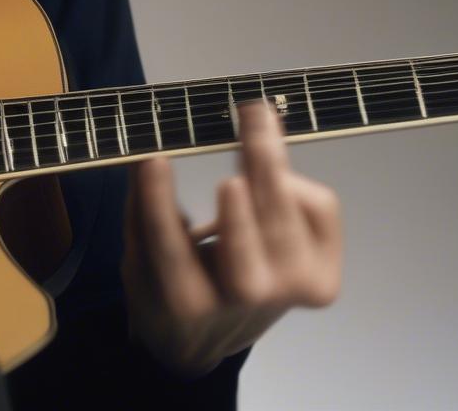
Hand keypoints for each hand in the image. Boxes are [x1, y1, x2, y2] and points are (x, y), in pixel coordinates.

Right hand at [121, 100, 342, 376]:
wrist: (207, 341)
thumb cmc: (165, 288)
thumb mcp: (136, 260)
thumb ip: (141, 208)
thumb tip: (144, 150)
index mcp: (184, 303)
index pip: (170, 249)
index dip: (158, 202)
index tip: (152, 159)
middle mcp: (241, 302)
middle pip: (248, 242)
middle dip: (254, 175)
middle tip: (250, 116)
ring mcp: (289, 293)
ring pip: (290, 221)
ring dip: (276, 163)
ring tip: (258, 117)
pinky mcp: (321, 279)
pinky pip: (321, 213)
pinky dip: (299, 183)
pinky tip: (274, 175)